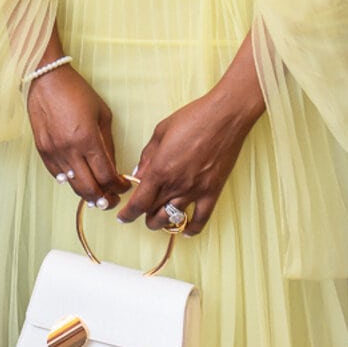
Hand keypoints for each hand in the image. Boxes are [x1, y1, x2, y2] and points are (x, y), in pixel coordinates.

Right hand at [26, 62, 124, 207]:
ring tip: (97, 195)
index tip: (124, 186)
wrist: (46, 80)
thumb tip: (112, 166)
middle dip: (104, 199)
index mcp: (88, 139)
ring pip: (72, 185)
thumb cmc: (76, 92)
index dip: (118, 186)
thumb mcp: (102, 115)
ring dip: (87, 194)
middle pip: (89, 188)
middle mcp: (70, 149)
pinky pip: (57, 175)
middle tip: (112, 200)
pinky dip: (69, 181)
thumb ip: (107, 143)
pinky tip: (78, 180)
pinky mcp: (42, 150)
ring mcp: (54, 152)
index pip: (106, 176)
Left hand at [118, 53, 264, 235]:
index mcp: (159, 169)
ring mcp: (195, 190)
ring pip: (173, 220)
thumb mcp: (160, 132)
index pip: (139, 203)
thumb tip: (138, 173)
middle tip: (141, 212)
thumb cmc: (192, 118)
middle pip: (153, 213)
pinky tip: (186, 230)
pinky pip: (202, 219)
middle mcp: (176, 184)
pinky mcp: (213, 191)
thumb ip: (147, 156)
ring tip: (158, 220)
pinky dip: (192, 228)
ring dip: (162, 223)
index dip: (128, 214)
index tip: (123, 217)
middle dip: (143, 217)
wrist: (224, 116)